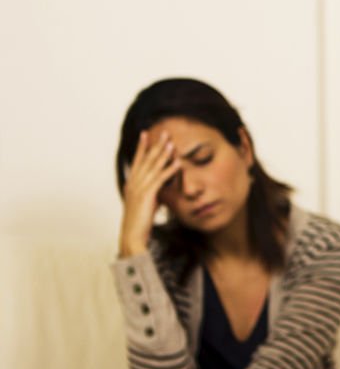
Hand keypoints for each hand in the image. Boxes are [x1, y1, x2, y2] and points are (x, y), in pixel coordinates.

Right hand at [119, 130, 179, 256]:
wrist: (132, 236)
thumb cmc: (140, 222)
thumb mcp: (146, 204)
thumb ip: (151, 194)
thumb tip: (159, 189)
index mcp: (131, 184)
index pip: (137, 161)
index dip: (142, 147)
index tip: (146, 134)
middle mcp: (133, 183)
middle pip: (145, 160)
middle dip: (155, 145)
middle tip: (164, 133)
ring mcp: (139, 189)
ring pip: (152, 167)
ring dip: (163, 154)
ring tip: (171, 142)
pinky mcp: (147, 196)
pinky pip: (160, 179)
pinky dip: (169, 170)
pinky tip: (178, 163)